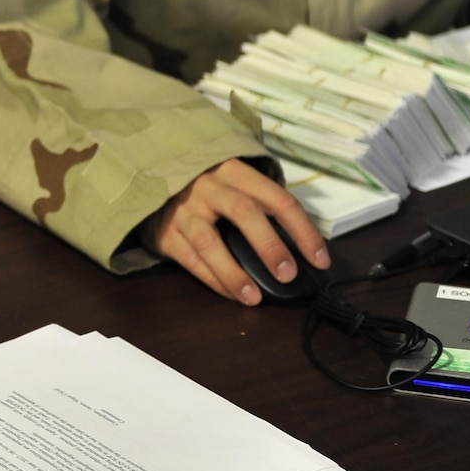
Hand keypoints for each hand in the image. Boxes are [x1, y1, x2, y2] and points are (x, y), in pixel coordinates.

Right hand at [146, 159, 329, 305]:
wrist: (149, 176)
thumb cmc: (204, 185)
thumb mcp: (232, 181)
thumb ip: (259, 204)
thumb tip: (299, 246)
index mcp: (235, 172)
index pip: (278, 199)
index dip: (302, 230)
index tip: (320, 259)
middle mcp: (208, 187)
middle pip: (244, 213)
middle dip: (270, 246)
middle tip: (287, 275)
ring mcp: (184, 210)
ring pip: (210, 242)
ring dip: (234, 272)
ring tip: (254, 298)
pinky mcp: (165, 233)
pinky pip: (190, 260)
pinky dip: (213, 280)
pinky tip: (233, 294)